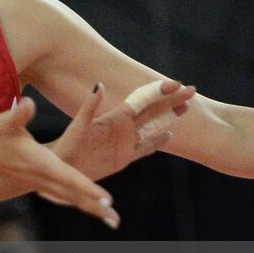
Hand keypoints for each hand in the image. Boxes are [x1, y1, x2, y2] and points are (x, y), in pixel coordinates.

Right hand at [0, 99, 120, 227]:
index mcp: (36, 162)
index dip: (86, 187)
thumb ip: (17, 114)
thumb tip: (28, 103)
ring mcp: (35, 181)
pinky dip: (74, 200)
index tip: (105, 198)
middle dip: (94, 206)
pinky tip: (84, 204)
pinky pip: (59, 194)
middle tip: (115, 220)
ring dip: (88, 207)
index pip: (67, 176)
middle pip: (71, 193)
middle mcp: (38, 175)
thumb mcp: (3, 121)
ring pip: (67, 196)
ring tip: (109, 218)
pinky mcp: (33, 180)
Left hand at [51, 80, 194, 181]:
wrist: (61, 169)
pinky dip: (158, 141)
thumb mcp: (80, 126)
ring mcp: (124, 142)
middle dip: (172, 100)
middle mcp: (123, 127)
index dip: (160, 91)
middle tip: (192, 90)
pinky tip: (169, 134)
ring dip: (169, 116)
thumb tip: (99, 84)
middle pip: (153, 110)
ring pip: (153, 126)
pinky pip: (145, 147)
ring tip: (186, 107)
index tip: (179, 83)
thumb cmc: (67, 147)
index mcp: (115, 118)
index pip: (144, 100)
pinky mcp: (123, 158)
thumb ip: (90, 106)